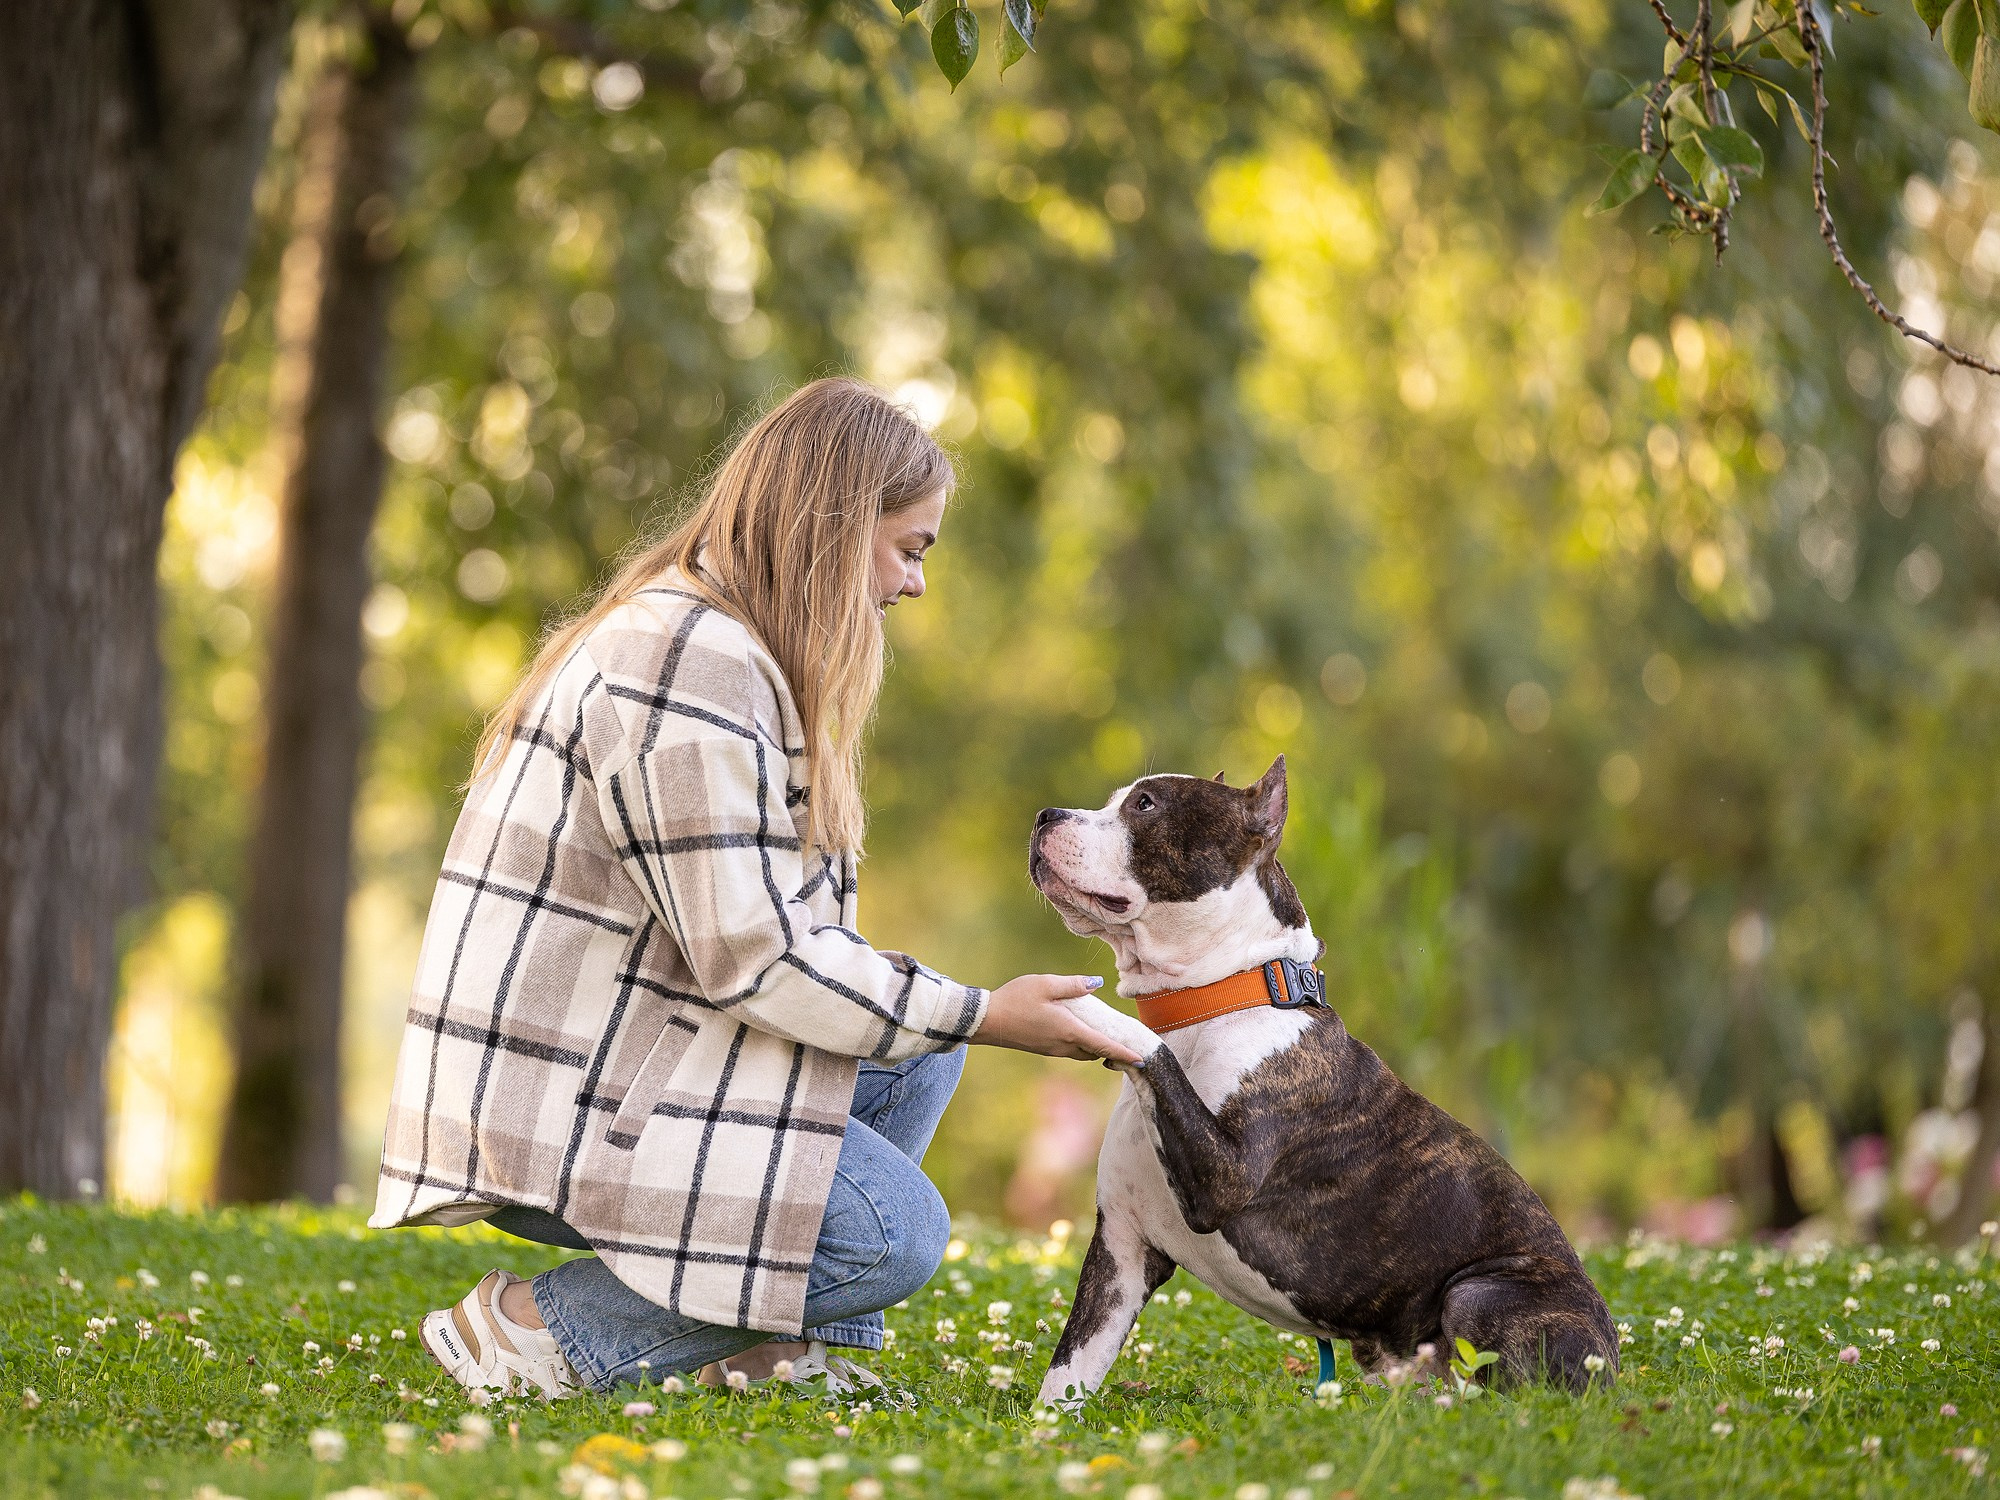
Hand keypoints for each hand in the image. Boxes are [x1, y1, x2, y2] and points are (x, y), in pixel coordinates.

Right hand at [974, 974, 1142, 1064]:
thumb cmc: (1015, 999)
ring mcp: (1052, 1050)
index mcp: (1068, 1030)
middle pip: (1096, 1052)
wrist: (986, 1021)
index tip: (1142, 1059)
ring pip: (1083, 1052)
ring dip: (1096, 1047)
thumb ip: (1073, 985)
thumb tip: (1097, 984)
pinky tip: (1079, 1029)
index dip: (1124, 1053)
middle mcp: (1063, 1045)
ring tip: (1105, 1034)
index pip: (1104, 1046)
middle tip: (1127, 1042)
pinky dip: (1082, 1044)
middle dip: (1112, 1050)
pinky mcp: (1043, 1049)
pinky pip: (1070, 1050)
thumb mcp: (1045, 985)